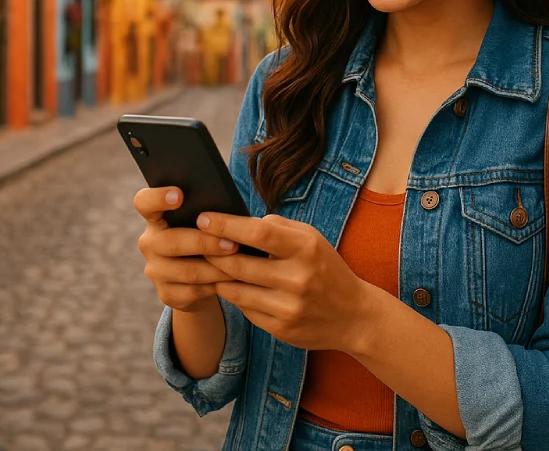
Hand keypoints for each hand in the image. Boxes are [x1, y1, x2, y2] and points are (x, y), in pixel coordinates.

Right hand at [133, 187, 240, 312]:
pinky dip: (216, 285)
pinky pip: (194, 291)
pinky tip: (232, 281)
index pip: (144, 202)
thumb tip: (230, 213)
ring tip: (240, 263)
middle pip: (172, 241)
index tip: (179, 195)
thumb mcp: (204, 222)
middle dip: (206, 243)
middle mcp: (150, 243)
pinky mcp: (167, 294)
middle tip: (233, 243)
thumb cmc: (207, 236)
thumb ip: (208, 213)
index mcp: (156, 217)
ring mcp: (155, 270)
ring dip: (217, 268)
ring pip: (188, 271)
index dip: (158, 197)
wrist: (201, 276)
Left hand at [199, 212, 372, 352]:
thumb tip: (238, 222)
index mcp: (306, 249)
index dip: (225, 225)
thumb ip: (278, 227)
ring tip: (207, 264)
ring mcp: (288, 307)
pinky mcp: (280, 329)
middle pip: (238, 263)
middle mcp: (298, 278)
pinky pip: (244, 309)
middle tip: (195, 242)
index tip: (203, 218)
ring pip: (235, 289)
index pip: (257, 233)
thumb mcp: (312, 239)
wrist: (353, 316)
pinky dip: (234, 296)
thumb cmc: (326, 268)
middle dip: (211, 252)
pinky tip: (230, 286)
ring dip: (217, 276)